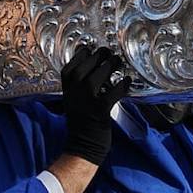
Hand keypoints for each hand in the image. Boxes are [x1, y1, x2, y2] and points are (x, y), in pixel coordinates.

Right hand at [60, 46, 130, 165]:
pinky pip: (114, 92)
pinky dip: (122, 85)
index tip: (95, 49)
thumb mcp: (72, 95)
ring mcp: (86, 98)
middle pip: (88, 63)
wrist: (82, 142)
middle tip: (110, 54)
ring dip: (111, 66)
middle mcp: (74, 88)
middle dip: (101, 55)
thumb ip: (79, 80)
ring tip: (118, 62)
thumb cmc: (80, 116)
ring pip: (99, 74)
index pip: (75, 59)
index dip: (87, 51)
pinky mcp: (100, 108)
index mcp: (66, 83)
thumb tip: (96, 62)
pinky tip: (127, 81)